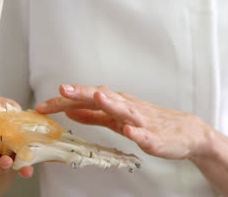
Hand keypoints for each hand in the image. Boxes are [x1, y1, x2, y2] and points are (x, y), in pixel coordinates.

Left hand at [35, 85, 211, 159]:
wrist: (186, 132)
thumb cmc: (150, 122)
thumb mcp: (117, 119)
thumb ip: (95, 116)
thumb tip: (71, 112)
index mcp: (116, 104)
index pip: (86, 100)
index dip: (64, 102)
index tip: (42, 106)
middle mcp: (127, 108)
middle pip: (103, 98)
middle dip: (82, 93)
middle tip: (63, 89)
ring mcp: (142, 121)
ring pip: (125, 110)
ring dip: (111, 103)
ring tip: (97, 97)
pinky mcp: (156, 137)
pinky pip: (146, 134)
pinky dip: (138, 132)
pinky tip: (130, 131)